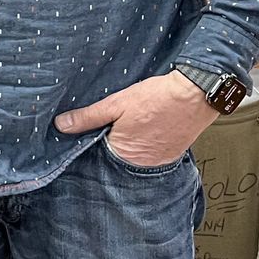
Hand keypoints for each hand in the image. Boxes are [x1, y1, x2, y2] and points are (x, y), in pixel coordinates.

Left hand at [54, 72, 217, 167]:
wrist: (196, 94)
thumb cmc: (158, 98)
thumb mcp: (116, 103)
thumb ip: (88, 117)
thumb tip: (62, 125)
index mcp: (122, 153)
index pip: (98, 153)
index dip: (94, 140)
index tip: (94, 129)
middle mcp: (140, 164)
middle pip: (117, 155)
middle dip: (113, 141)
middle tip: (120, 123)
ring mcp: (158, 162)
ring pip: (135, 154)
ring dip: (132, 142)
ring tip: (136, 123)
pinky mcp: (171, 155)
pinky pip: (152, 153)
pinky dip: (147, 142)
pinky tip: (148, 126)